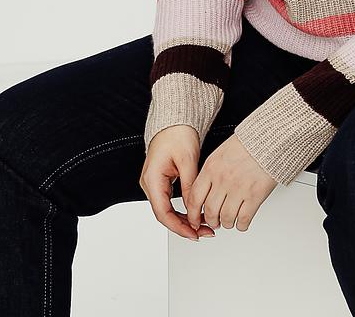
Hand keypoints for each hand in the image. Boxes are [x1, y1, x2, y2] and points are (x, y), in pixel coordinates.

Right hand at [139, 124, 215, 240]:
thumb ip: (190, 186)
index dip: (179, 227)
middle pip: (165, 215)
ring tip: (205, 225)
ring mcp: (154, 183)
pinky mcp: (161, 181)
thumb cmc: (178, 134)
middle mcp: (149, 183)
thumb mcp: (188, 160)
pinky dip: (183, 209)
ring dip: (185, 219)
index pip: (163, 213)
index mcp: (152, 179)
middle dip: (185, 226)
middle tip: (205, 232)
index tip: (194, 234)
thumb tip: (195, 208)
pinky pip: (170, 201)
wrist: (174, 120)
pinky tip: (197, 213)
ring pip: (168, 210)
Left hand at [187, 132, 277, 233]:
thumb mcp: (221, 153)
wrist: (270, 139)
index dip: (193, 214)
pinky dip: (241, 224)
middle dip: (212, 220)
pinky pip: (243, 219)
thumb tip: (204, 191)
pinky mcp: (255, 196)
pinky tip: (242, 221)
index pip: (194, 198)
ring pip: (226, 218)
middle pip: (210, 211)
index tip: (195, 219)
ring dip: (227, 223)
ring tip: (229, 220)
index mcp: (212, 168)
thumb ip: (210, 172)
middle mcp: (223, 179)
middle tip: (215, 221)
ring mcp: (239, 189)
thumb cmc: (248, 144)